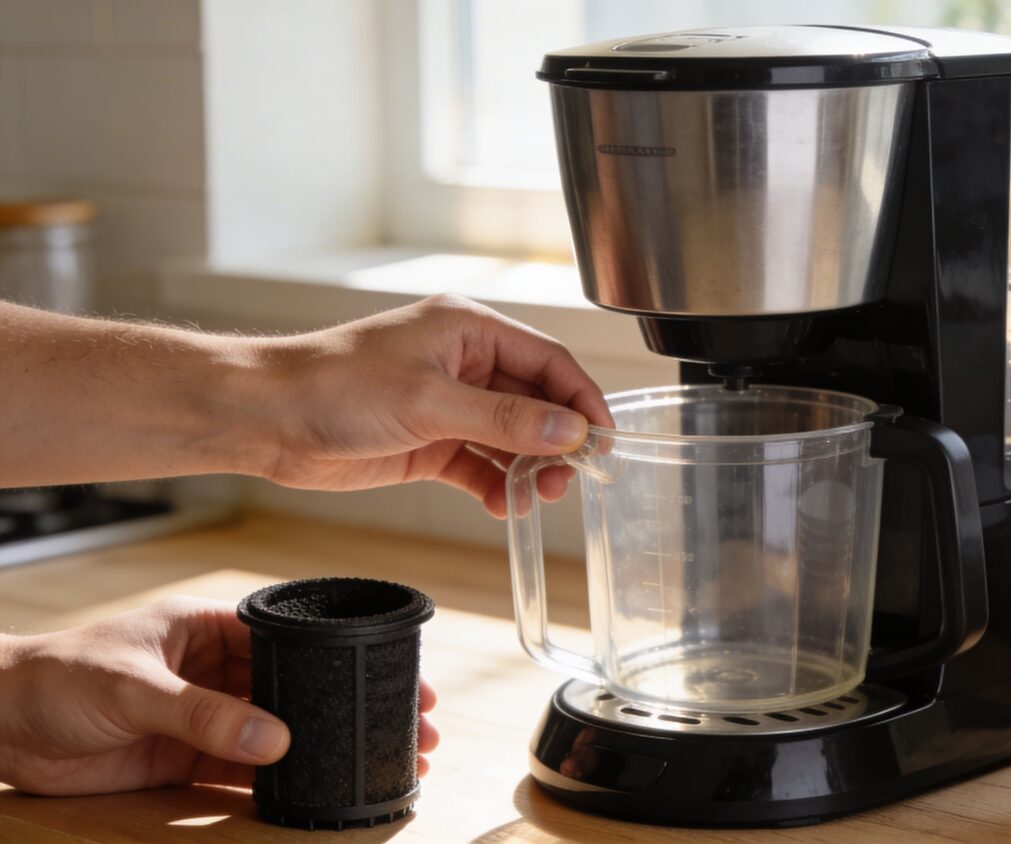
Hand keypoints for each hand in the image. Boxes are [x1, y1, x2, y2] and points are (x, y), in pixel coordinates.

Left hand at [0, 597, 438, 795]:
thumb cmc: (58, 677)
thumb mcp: (134, 688)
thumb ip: (204, 714)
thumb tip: (275, 739)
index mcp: (212, 626)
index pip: (296, 635)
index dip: (347, 654)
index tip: (395, 672)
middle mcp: (219, 667)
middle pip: (304, 685)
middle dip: (355, 702)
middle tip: (412, 724)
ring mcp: (208, 713)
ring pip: (285, 729)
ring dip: (328, 745)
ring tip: (382, 758)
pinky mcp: (190, 757)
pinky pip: (247, 771)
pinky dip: (282, 782)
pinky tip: (319, 790)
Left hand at [254, 294, 613, 515]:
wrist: (267, 418)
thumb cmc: (334, 386)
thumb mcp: (430, 401)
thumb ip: (504, 418)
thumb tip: (566, 430)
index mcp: (469, 329)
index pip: (549, 361)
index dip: (582, 400)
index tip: (602, 440)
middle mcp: (464, 362)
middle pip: (537, 401)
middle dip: (556, 441)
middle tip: (567, 480)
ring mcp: (448, 403)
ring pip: (512, 437)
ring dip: (528, 469)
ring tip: (535, 498)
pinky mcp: (430, 440)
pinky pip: (481, 464)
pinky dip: (496, 485)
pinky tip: (502, 506)